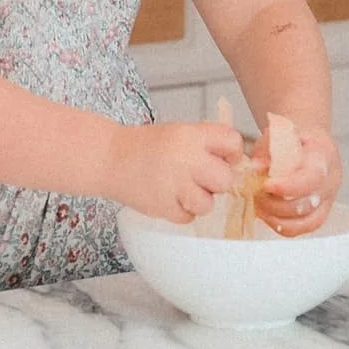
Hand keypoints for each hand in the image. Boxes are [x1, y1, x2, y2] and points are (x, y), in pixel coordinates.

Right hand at [107, 119, 243, 224]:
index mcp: (192, 136)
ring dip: (199, 200)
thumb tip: (239, 160)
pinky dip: (182, 211)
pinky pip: (188, 217)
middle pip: (226, 179)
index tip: (223, 158)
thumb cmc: (147, 145)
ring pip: (208, 204)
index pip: (233, 142)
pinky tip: (170, 198)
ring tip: (183, 190)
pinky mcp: (163, 206)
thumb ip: (207, 142)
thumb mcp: (179, 131)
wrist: (109, 158)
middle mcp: (186, 159)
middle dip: (217, 181)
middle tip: (202, 178)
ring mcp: (174, 185)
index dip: (232, 153)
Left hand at [256, 120, 341, 237]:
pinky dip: (283, 226)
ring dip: (277, 217)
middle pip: (307, 204)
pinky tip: (267, 215)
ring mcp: (328, 200)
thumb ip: (267, 149)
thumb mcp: (279, 133)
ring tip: (259, 206)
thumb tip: (255, 168)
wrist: (309, 144)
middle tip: (255, 194)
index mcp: (324, 156)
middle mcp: (331, 181)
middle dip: (275, 204)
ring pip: (306, 221)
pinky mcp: (321, 213)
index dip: (289, 186)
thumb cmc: (293, 139)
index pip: (313, 178)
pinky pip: (304, 228)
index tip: (266, 185)